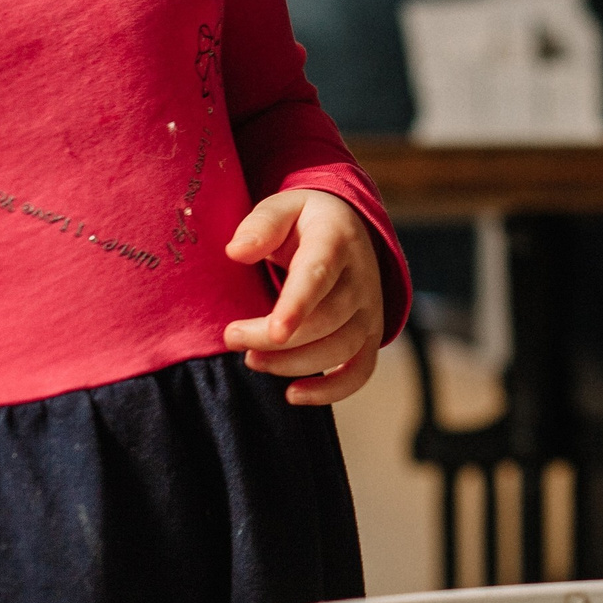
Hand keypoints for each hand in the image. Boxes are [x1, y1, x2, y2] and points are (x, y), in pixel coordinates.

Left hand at [223, 188, 384, 405]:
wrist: (348, 228)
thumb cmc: (304, 221)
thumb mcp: (283, 206)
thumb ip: (261, 224)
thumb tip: (237, 252)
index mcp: (336, 240)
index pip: (320, 275)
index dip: (298, 305)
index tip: (273, 332)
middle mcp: (361, 277)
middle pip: (329, 319)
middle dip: (278, 341)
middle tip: (231, 337)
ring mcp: (369, 307)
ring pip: (343, 347)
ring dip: (295, 364)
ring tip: (252, 360)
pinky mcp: (370, 332)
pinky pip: (362, 369)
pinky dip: (333, 391)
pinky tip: (293, 396)